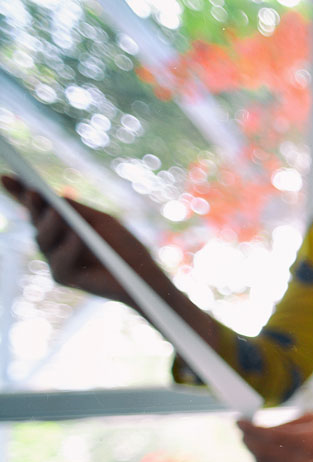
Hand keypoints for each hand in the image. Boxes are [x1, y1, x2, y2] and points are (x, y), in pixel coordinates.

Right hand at [2, 174, 157, 303]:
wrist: (143, 273)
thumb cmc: (123, 246)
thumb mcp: (100, 221)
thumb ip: (76, 210)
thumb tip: (52, 198)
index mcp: (60, 227)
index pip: (36, 208)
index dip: (19, 193)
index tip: (6, 176)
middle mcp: (53, 243)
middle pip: (36, 222)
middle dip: (33, 206)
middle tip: (32, 191)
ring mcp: (56, 260)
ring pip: (44, 241)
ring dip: (50, 224)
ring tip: (56, 211)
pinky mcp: (64, 278)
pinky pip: (60, 263)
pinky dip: (68, 248)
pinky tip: (76, 236)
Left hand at [237, 413, 312, 461]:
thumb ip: (286, 423)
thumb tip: (262, 427)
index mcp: (309, 441)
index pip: (269, 436)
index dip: (249, 429)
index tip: (237, 421)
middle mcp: (304, 461)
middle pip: (263, 454)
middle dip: (248, 441)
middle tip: (240, 429)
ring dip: (253, 452)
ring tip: (248, 438)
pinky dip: (267, 459)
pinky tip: (264, 448)